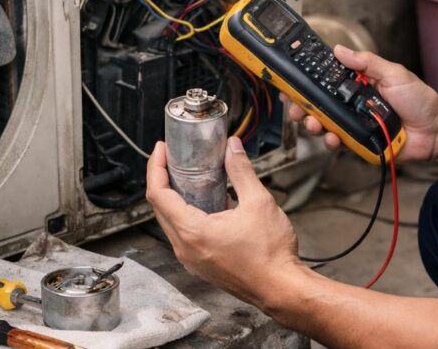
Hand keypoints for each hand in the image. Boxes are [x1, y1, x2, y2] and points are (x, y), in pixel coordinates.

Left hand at [146, 136, 302, 306]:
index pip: (158, 194)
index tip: (162, 149)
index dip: (156, 167)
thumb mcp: (258, 202)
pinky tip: (207, 203)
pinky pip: (184, 235)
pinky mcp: (202, 265)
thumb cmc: (271, 255)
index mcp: (192, 232)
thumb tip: (232, 148)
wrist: (282, 289)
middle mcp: (185, 249)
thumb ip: (241, 171)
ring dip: (175, 198)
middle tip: (173, 159)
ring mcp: (192, 260)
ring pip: (171, 222)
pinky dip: (187, 215)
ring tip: (188, 177)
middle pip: (160, 208)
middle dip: (163, 179)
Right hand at [284, 44, 437, 162]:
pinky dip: (330, 140)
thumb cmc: (420, 100)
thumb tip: (340, 50)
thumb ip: (366, 62)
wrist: (436, 131)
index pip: (328, 80)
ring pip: (324, 124)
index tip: (292, 80)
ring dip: (312, 123)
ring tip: (312, 123)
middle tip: (294, 106)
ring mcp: (354, 124)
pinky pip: (338, 142)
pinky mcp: (359, 143)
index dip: (309, 81)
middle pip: (319, 103)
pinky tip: (331, 138)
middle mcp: (353, 104)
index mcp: (359, 84)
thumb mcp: (394, 74)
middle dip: (302, 105)